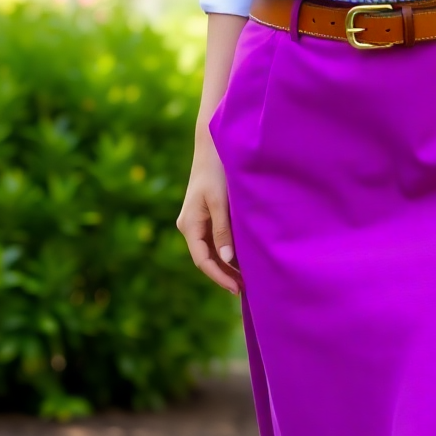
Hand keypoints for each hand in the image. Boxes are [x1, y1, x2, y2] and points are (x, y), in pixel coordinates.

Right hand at [176, 127, 241, 294]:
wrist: (212, 146)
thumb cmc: (216, 171)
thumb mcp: (220, 202)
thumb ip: (223, 230)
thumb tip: (227, 260)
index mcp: (189, 225)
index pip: (203, 260)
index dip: (219, 277)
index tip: (237, 289)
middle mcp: (190, 226)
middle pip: (206, 259)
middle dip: (224, 275)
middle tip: (246, 289)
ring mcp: (197, 222)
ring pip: (211, 251)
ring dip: (226, 265)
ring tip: (246, 278)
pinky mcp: (206, 216)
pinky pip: (215, 240)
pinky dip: (227, 252)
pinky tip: (242, 258)